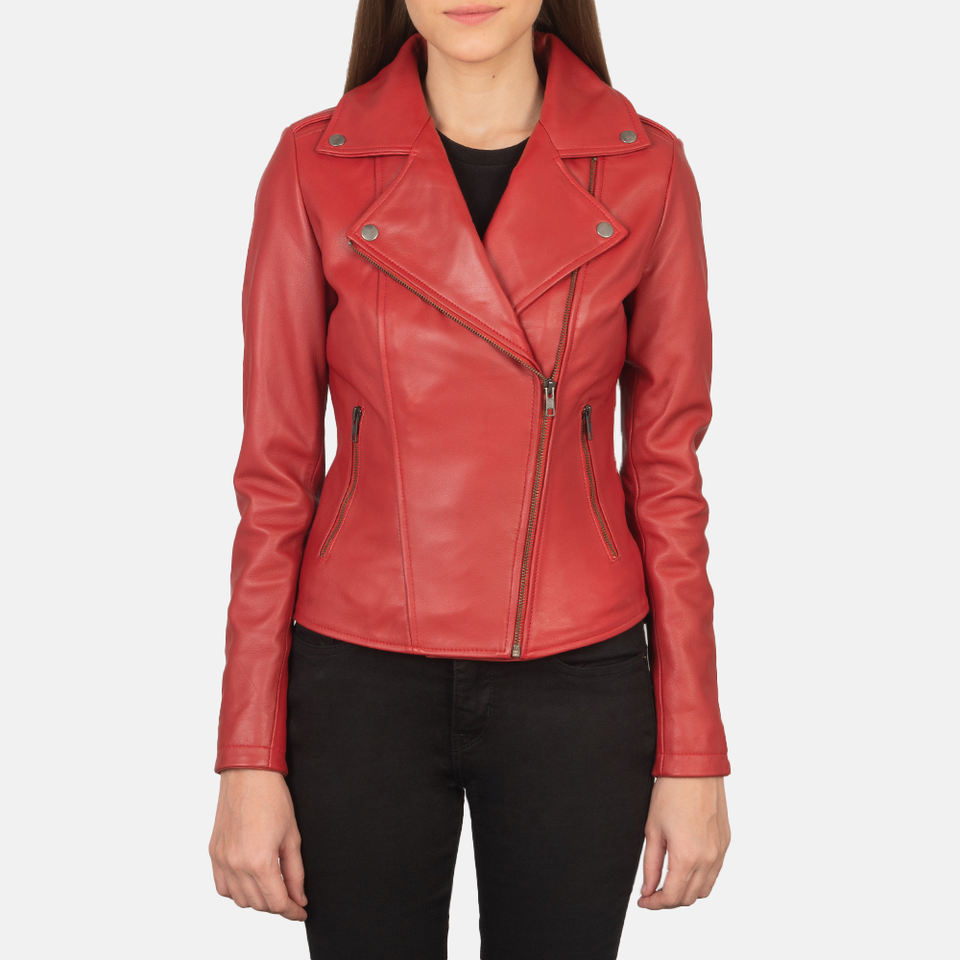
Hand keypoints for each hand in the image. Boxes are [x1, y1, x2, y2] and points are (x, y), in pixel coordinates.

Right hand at [209, 769, 307, 920]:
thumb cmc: (272, 798)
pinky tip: (250, 880)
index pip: (277, 902)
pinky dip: (236, 890)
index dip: (292, 911)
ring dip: (257, 899)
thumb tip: (299, 897)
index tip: (301, 911)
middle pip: (259, 904)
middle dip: (277, 904)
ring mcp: (222, 860)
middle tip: (291, 896)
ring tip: (272, 886)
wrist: (248, 774)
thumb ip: (295, 872)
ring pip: (240, 899)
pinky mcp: (214, 853)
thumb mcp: (292, 836)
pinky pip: (222, 887)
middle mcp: (237, 865)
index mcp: (259, 861)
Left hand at [637, 775, 729, 908]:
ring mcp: (720, 852)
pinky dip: (700, 878)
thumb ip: (651, 865)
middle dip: (669, 900)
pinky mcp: (726, 843)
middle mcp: (708, 859)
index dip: (655, 904)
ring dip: (686, 891)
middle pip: (689, 898)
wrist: (695, 768)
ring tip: (668, 881)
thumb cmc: (671, 793)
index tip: (644, 901)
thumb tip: (648, 889)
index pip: (672, 897)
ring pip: (704, 889)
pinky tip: (686, 867)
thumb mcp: (653, 830)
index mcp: (687, 857)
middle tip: (653, 892)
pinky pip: (715, 873)